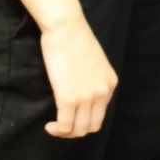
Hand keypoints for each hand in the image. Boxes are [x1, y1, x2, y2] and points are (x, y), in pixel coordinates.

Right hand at [39, 11, 117, 138]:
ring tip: (55, 127)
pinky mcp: (69, 98)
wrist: (65, 27)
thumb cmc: (74, 37)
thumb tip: (80, 88)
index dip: (85, 119)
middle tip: (62, 126)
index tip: (71, 116)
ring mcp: (87, 97)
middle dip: (77, 131)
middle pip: (92, 126)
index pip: (101, 113)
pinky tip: (50, 126)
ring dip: (66, 133)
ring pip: (79, 129)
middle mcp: (102, 92)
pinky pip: (65, 125)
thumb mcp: (94, 60)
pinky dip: (57, 130)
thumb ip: (92, 77)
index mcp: (110, 83)